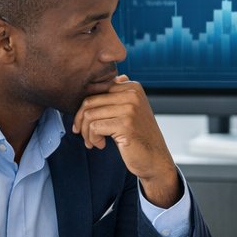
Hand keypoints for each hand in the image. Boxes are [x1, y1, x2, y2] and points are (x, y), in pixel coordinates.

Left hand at [73, 75, 180, 206]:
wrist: (155, 159)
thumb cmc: (139, 136)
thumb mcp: (131, 111)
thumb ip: (120, 95)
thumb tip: (116, 77)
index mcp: (133, 88)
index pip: (95, 90)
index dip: (84, 108)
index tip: (83, 123)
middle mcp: (132, 95)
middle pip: (90, 101)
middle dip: (80, 120)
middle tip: (82, 134)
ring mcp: (130, 109)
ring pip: (90, 115)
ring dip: (86, 132)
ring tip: (92, 142)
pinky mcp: (125, 125)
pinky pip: (95, 128)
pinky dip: (92, 139)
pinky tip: (101, 145)